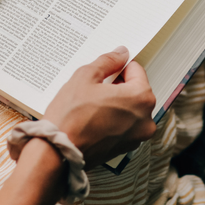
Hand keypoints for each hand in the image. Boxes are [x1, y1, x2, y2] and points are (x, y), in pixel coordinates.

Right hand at [42, 46, 157, 166]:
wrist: (58, 151)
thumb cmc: (71, 116)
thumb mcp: (86, 76)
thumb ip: (108, 61)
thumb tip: (121, 53)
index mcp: (141, 98)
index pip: (136, 70)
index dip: (119, 67)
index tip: (107, 69)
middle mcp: (146, 119)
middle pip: (136, 90)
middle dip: (118, 86)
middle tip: (95, 87)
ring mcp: (138, 136)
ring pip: (130, 108)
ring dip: (116, 103)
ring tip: (92, 104)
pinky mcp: (127, 147)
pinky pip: (124, 125)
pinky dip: (114, 119)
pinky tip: (94, 118)